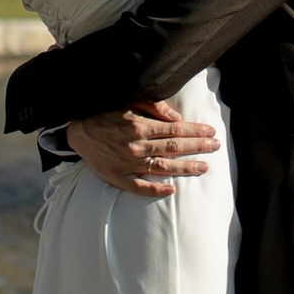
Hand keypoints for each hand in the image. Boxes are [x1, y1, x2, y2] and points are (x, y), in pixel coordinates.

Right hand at [66, 100, 220, 194]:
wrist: (78, 131)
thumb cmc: (106, 115)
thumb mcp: (128, 103)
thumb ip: (153, 107)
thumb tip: (177, 117)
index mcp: (139, 126)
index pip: (175, 130)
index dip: (195, 131)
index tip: (210, 132)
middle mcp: (135, 146)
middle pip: (174, 148)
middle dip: (197, 147)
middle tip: (215, 147)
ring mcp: (127, 164)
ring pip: (162, 168)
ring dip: (185, 168)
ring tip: (203, 167)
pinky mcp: (118, 178)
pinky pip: (139, 187)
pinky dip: (156, 190)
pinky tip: (173, 190)